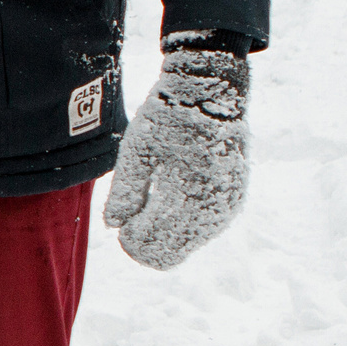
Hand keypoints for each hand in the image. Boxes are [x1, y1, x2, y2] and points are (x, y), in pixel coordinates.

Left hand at [107, 46, 250, 269]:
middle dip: (147, 242)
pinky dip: (183, 226)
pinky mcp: (233, 199)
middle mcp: (211, 209)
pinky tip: (168, 206)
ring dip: (165, 235)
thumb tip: (113, 225)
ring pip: (189, 245)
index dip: (132, 243)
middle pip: (172, 253)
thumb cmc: (168, 118)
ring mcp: (226, 206)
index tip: (120, 227)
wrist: (211, 91)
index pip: (154, 246)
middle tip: (130, 221)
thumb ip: (126, 192)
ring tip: (146, 208)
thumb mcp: (138, 150)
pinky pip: (204, 229)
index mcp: (185, 198)